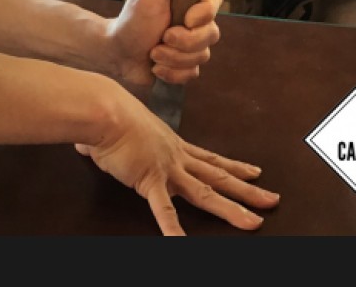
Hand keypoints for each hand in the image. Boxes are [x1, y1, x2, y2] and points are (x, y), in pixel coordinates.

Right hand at [76, 87, 279, 235]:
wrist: (105, 109)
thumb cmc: (109, 115)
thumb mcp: (115, 131)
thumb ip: (103, 144)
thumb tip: (83, 146)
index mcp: (173, 145)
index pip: (210, 159)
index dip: (234, 167)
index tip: (255, 172)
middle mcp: (177, 157)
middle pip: (218, 176)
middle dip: (247, 190)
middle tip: (272, 198)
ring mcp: (167, 170)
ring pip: (206, 194)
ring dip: (231, 209)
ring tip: (253, 223)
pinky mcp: (150, 180)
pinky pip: (163, 210)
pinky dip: (173, 229)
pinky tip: (182, 246)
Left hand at [106, 0, 223, 86]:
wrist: (116, 52)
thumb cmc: (131, 20)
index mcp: (189, 1)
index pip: (215, 2)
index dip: (205, 14)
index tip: (186, 19)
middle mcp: (195, 22)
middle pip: (212, 34)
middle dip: (184, 42)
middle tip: (162, 38)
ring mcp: (192, 46)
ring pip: (202, 56)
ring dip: (174, 58)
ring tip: (153, 53)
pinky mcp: (185, 66)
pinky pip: (192, 74)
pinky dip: (172, 73)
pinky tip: (157, 67)